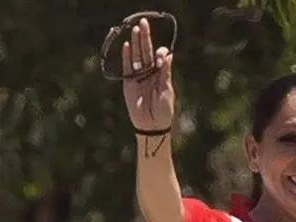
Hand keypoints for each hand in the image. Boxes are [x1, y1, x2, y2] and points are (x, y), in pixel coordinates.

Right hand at [122, 17, 174, 132]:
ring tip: (135, 29)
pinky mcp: (128, 83)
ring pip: (136, 57)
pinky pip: (127, 68)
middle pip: (146, 52)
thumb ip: (166, 73)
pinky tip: (127, 46)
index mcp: (161, 75)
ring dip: (136, 44)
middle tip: (144, 23)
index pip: (159, 58)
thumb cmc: (164, 111)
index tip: (162, 54)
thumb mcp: (167, 91)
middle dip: (145, 38)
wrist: (152, 126)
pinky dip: (126, 57)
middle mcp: (149, 73)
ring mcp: (138, 77)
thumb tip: (169, 55)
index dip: (160, 52)